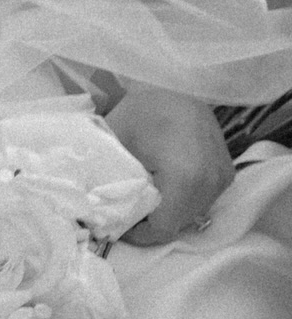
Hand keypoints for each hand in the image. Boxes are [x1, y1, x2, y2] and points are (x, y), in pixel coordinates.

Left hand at [106, 85, 233, 243]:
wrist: (174, 85)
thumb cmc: (140, 111)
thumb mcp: (116, 145)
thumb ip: (108, 182)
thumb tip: (92, 213)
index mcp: (184, 176)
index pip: (162, 228)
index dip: (137, 233)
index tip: (116, 224)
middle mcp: (210, 181)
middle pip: (178, 224)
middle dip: (149, 224)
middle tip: (124, 213)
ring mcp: (222, 178)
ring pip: (191, 215)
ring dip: (165, 213)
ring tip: (140, 200)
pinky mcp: (226, 174)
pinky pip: (201, 201)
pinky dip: (180, 201)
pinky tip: (160, 188)